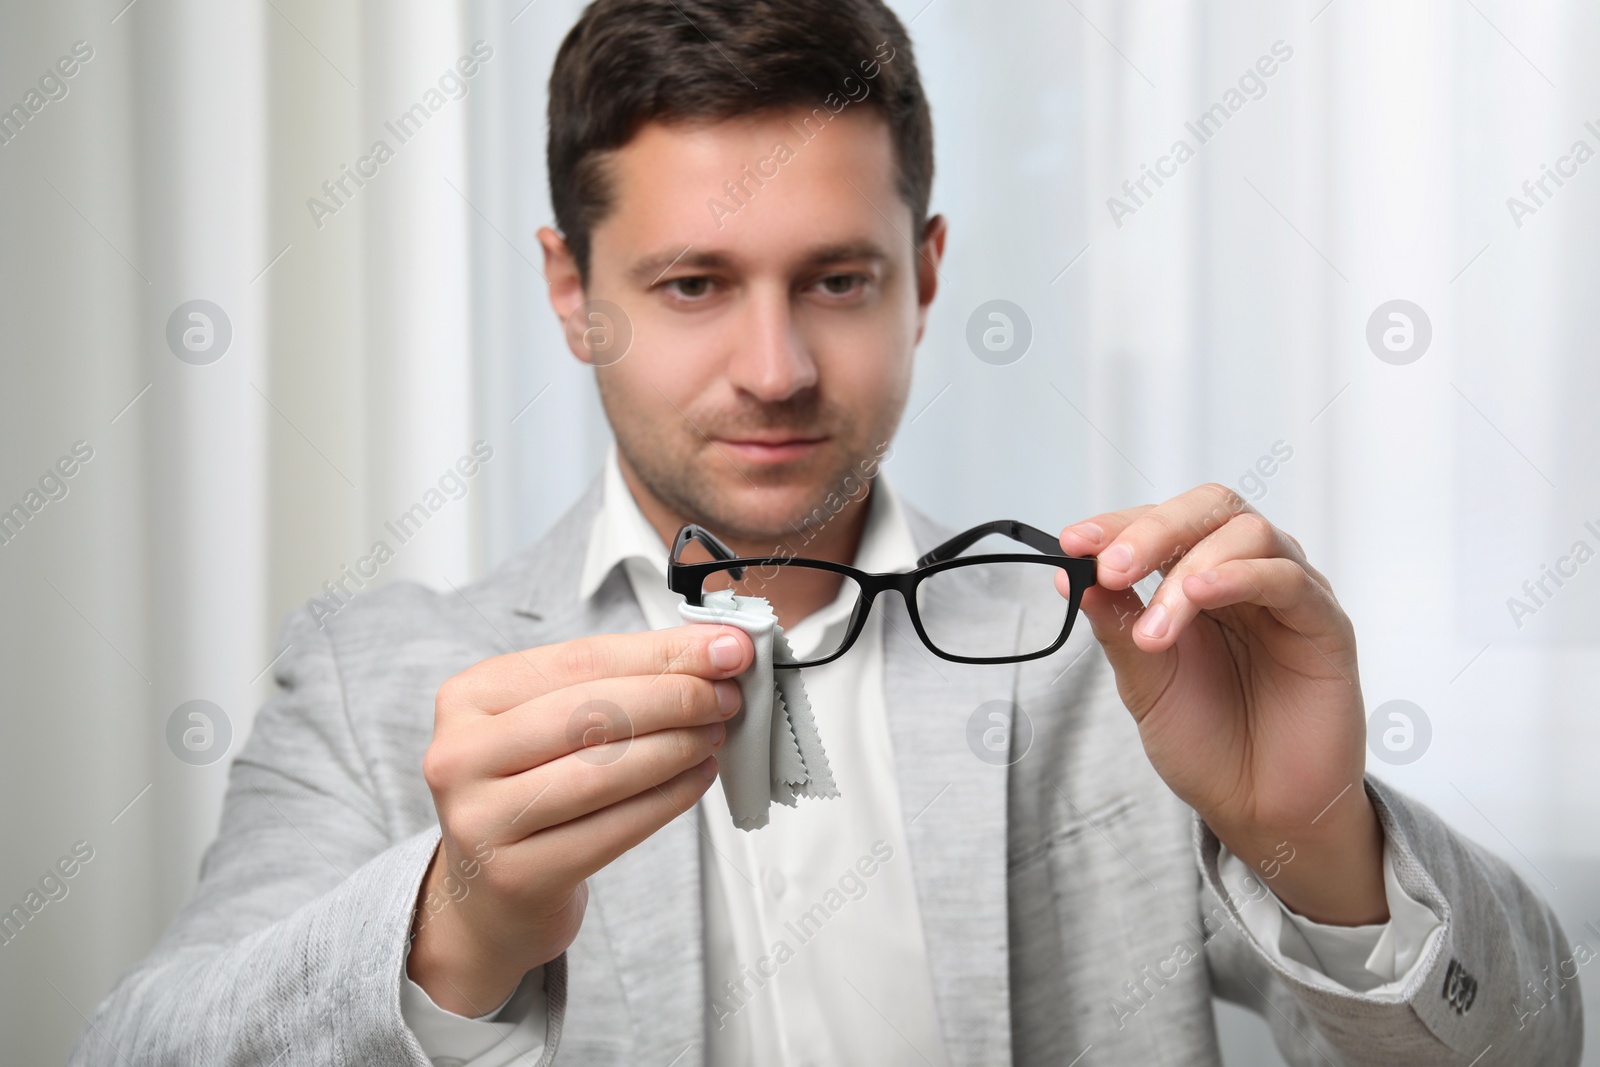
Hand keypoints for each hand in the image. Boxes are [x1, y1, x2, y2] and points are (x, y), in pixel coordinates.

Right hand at [408, 625, 751, 1014]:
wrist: (485, 897)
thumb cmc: (527, 793)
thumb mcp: (547, 724)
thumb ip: (615, 683)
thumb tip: (709, 652)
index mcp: (468, 697)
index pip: (581, 660)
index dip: (661, 652)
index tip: (724, 647)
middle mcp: (460, 755)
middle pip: (591, 712)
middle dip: (675, 697)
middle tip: (727, 695)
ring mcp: (482, 820)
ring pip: (604, 771)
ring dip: (677, 746)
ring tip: (715, 733)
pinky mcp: (517, 875)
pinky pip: (613, 829)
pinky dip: (668, 798)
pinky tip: (698, 778)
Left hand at [1058, 484, 1386, 925]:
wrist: (1259, 808)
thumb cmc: (1207, 741)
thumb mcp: (1143, 682)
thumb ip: (1116, 626)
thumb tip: (1071, 575)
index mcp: (1196, 579)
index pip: (1161, 522)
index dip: (1117, 525)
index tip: (1073, 543)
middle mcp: (1244, 575)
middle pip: (1209, 508)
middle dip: (1152, 531)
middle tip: (1112, 568)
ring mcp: (1287, 595)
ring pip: (1248, 535)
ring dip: (1190, 568)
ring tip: (1156, 625)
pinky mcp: (1324, 625)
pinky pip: (1289, 580)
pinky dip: (1242, 577)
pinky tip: (1201, 595)